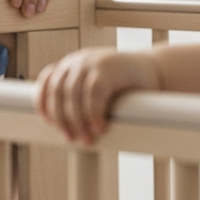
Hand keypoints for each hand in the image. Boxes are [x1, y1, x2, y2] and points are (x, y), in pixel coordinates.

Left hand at [35, 48, 159, 144]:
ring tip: (87, 137)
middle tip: (71, 138)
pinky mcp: (106, 69)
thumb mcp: (98, 86)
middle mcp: (78, 61)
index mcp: (72, 65)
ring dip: (77, 120)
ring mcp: (91, 63)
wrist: (155, 70)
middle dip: (62, 118)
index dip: (43, 102)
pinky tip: (100, 127)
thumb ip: (81, 98)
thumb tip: (67, 128)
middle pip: (57, 92)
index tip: (47, 122)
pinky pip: (92, 95)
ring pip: (72, 95)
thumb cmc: (126, 84)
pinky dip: (93, 114)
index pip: (48, 81)